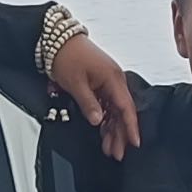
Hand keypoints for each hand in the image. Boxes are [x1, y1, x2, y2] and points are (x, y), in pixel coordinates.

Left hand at [51, 32, 142, 157]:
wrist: (57, 38)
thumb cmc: (67, 54)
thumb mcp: (75, 83)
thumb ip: (88, 104)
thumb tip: (97, 121)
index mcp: (112, 78)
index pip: (126, 108)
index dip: (130, 127)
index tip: (134, 143)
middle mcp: (114, 79)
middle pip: (121, 112)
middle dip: (120, 134)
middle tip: (117, 153)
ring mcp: (107, 81)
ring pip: (114, 110)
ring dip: (112, 129)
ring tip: (109, 147)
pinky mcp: (99, 82)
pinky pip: (106, 104)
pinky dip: (104, 119)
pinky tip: (102, 131)